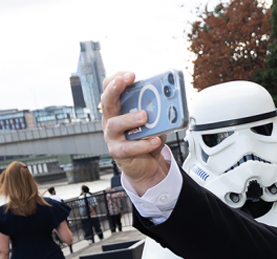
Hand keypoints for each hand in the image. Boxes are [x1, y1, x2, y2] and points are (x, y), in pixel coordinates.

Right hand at [100, 72, 170, 194]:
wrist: (147, 165)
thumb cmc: (148, 139)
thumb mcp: (154, 123)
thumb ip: (158, 113)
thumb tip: (170, 103)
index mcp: (118, 110)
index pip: (109, 89)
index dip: (116, 80)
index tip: (129, 75)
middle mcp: (111, 121)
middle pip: (106, 102)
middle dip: (114, 89)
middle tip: (124, 82)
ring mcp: (113, 137)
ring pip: (113, 124)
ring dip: (129, 118)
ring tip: (144, 116)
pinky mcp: (119, 152)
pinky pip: (128, 147)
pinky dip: (143, 144)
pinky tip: (154, 140)